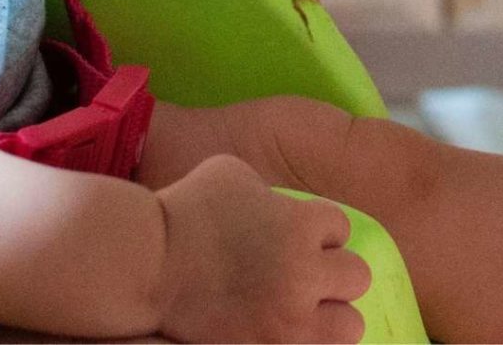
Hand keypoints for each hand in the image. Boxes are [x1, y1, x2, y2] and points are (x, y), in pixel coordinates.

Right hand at [153, 155, 369, 341]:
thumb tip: (282, 209)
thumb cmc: (185, 209)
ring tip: (304, 309)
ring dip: (331, 314)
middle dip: (333, 272)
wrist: (147, 264)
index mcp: (301, 226)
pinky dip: (304, 339)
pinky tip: (283, 328)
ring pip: (349, 326)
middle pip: (356, 277)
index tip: (294, 234)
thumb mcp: (234, 174)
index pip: (341, 229)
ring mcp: (288, 321)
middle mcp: (304, 276)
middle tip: (304, 273)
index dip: (318, 230)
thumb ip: (272, 192)